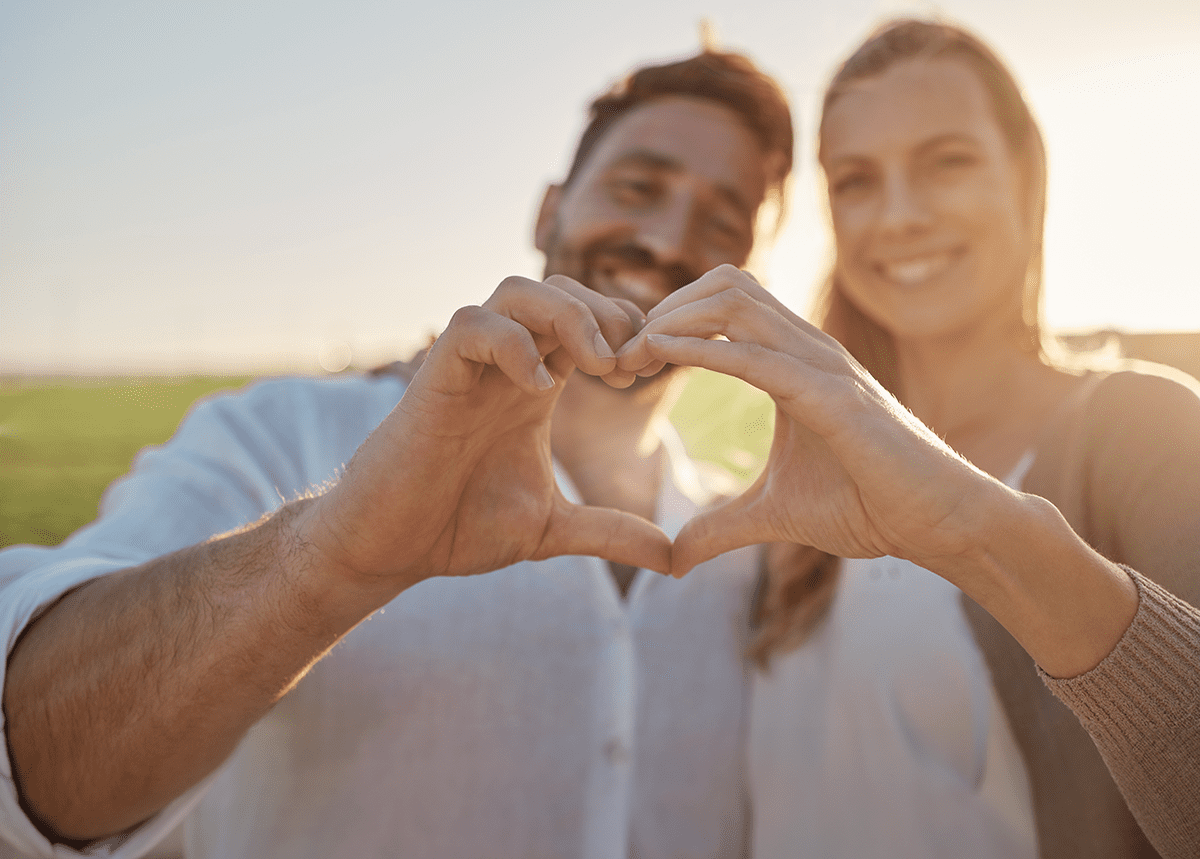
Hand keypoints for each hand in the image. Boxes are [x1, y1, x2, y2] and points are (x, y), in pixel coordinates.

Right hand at [301, 275, 671, 591]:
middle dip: (607, 314)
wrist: (393, 548)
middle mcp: (505, 366)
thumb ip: (612, 532)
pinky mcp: (435, 380)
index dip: (626, 332)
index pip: (590, 321)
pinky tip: (539, 388)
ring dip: (568, 314)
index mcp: (536, 386)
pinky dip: (512, 343)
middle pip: (562, 290)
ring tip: (596, 365)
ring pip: (517, 291)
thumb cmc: (460, 528)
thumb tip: (673, 558)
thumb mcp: (553, 529)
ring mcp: (469, 368)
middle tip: (626, 369)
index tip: (643, 377)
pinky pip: (472, 325)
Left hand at [616, 265, 1001, 577]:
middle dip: (664, 308)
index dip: (670, 321)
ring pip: (737, 303)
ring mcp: (824, 368)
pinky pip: (760, 357)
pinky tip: (661, 355)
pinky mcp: (836, 399)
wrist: (938, 523)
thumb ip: (720, 527)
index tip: (628, 361)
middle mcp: (808, 351)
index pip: (723, 308)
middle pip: (723, 286)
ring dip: (675, 320)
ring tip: (633, 354)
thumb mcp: (774, 515)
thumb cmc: (870, 506)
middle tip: (621, 354)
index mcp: (794, 364)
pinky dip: (705, 350)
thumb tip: (673, 559)